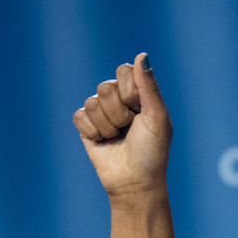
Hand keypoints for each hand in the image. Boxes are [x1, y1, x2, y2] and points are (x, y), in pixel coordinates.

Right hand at [73, 53, 171, 200]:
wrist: (134, 183)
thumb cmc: (152, 152)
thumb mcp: (157, 117)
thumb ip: (148, 86)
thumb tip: (141, 54)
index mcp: (139, 94)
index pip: (124, 71)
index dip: (129, 92)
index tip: (139, 110)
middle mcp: (119, 100)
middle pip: (105, 87)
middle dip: (119, 112)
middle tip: (129, 129)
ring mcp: (102, 113)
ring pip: (92, 103)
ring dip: (107, 125)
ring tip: (118, 138)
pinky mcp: (87, 127)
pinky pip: (80, 116)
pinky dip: (92, 132)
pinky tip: (103, 143)